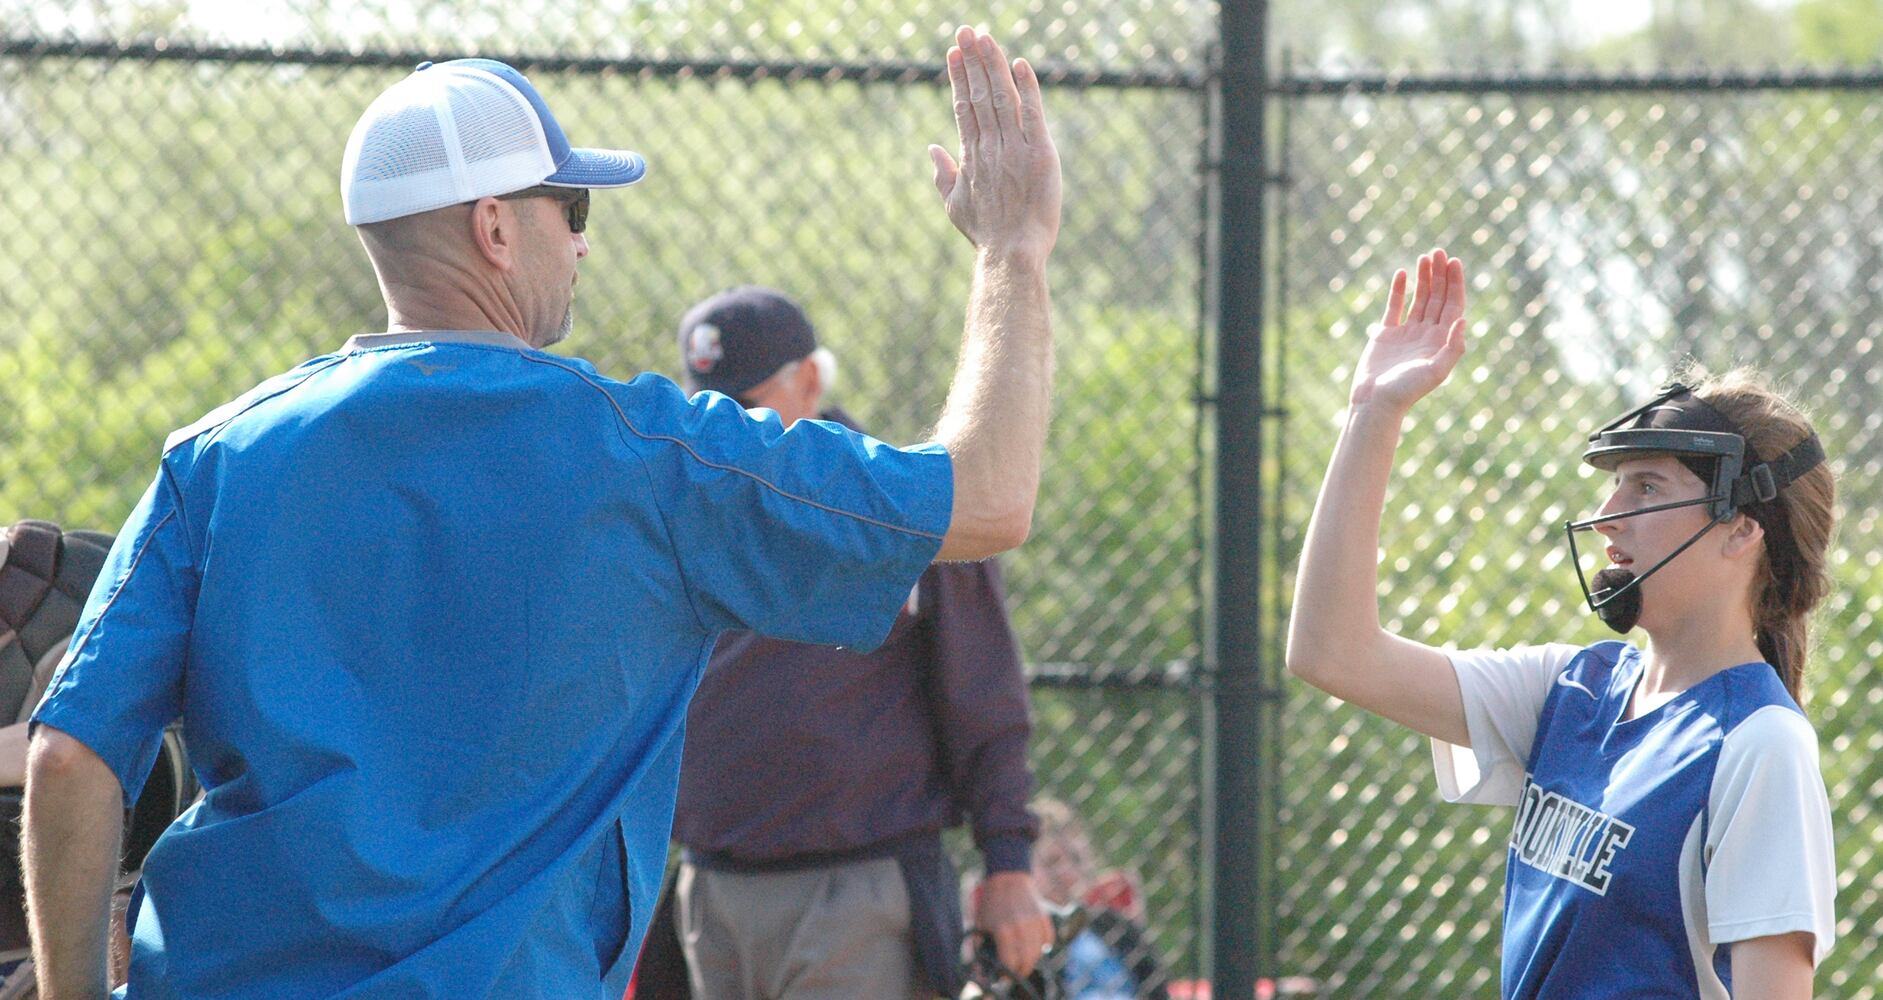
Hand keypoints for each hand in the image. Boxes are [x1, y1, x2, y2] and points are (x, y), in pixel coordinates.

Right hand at [929, 26, 1061, 266]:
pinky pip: (1033, 114)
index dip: (959, 77)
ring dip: (994, 65)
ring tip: (986, 38)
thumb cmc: (986, 234)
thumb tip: (932, 148)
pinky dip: (1027, 89)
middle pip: (980, 94)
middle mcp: (990, 146)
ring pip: (1002, 97)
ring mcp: (1014, 149)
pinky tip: (1020, 65)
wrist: (1012, 253)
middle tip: (967, 31)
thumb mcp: (955, 206)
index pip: (964, 107)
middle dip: (973, 60)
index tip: (955, 52)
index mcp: (971, 156)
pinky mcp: (1039, 154)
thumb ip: (943, 174)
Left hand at [974, 870, 1055, 978]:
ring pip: (1039, 952)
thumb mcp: (980, 926)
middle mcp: (1022, 927)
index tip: (1004, 977)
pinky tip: (1034, 945)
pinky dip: (1043, 946)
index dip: (1007, 974)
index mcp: (1004, 930)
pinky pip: (1048, 940)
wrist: (1007, 879)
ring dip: (1032, 960)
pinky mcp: (1044, 918)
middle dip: (1022, 971)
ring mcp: (1035, 922)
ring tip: (1023, 960)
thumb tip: (982, 972)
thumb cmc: (990, 904)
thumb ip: (980, 950)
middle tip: (1016, 973)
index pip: (1011, 962)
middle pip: (1027, 960)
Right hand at [1350, 248, 1467, 412]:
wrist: (1376, 403)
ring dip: (1424, 278)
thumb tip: (1463, 319)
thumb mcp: (1435, 371)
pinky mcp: (1386, 335)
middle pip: (1438, 298)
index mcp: (1441, 341)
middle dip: (1440, 274)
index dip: (1455, 283)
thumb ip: (1452, 347)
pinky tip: (1402, 274)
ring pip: (1419, 299)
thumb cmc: (1406, 391)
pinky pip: (1395, 307)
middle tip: (1439, 251)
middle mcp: (1427, 335)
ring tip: (1425, 257)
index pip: (1453, 305)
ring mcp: (1407, 334)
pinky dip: (1399, 290)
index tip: (1454, 262)